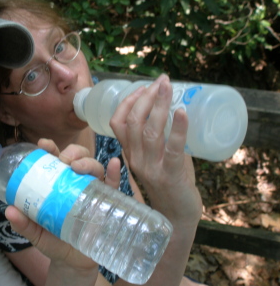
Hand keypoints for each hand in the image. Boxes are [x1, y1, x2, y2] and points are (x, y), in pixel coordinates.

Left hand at [5, 139, 101, 284]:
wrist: (71, 262)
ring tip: (79, 167)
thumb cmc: (54, 240)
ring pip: (95, 167)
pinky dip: (114, 173)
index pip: (55, 159)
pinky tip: (114, 164)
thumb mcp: (36, 232)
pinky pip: (113, 185)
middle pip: (78, 158)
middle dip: (73, 152)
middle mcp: (76, 182)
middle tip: (65, 159)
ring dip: (88, 162)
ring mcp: (93, 190)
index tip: (44, 144)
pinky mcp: (106, 202)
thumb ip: (24, 223)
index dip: (51, 148)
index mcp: (58, 182)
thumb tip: (9, 210)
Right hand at [110, 75, 201, 226]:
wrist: (176, 218)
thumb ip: (159, 139)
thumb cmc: (169, 185)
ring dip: (159, 105)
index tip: (144, 87)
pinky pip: (172, 149)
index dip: (128, 101)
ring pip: (149, 131)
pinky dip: (178, 128)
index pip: (117, 123)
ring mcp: (151, 168)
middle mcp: (135, 159)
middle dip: (146, 97)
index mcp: (130, 153)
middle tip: (162, 81)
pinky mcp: (170, 175)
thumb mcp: (156, 159)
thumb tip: (173, 111)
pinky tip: (182, 111)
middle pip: (133, 122)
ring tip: (168, 87)